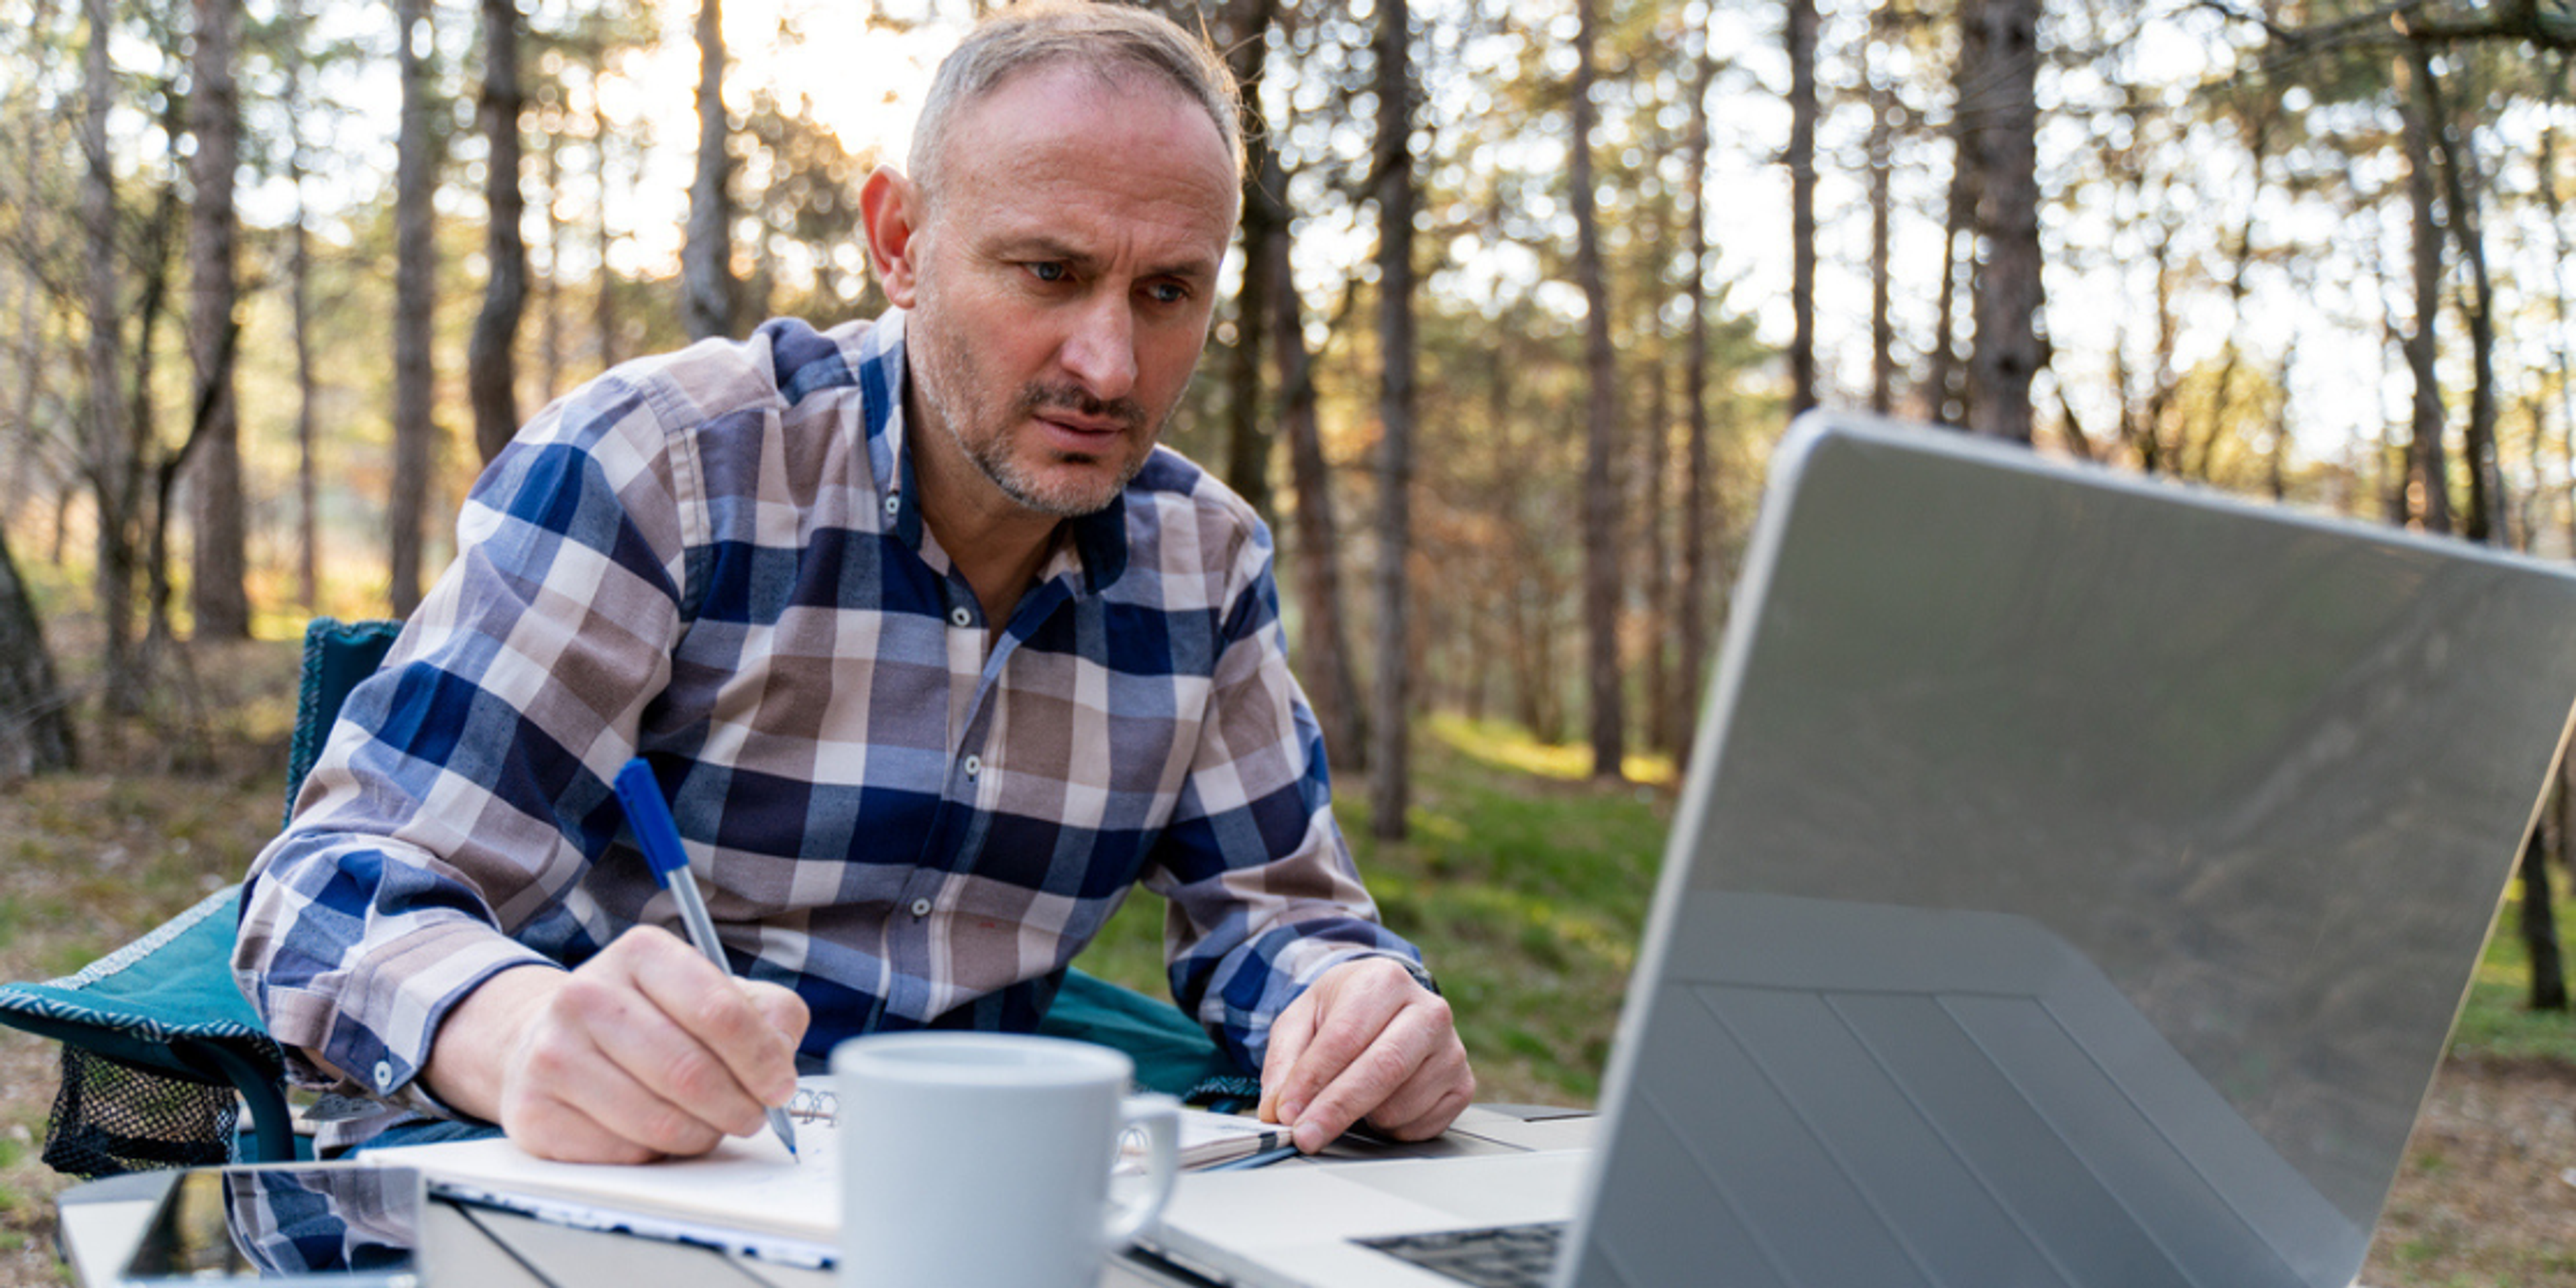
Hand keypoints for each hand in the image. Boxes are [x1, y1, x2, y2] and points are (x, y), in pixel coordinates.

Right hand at [423, 926, 808, 1162]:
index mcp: (641, 953)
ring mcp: (553, 1053)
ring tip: (708, 1125)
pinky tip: (656, 1134)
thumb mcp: (715, 994)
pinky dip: (655, 1155)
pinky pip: (621, 1153)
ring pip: (657, 1122)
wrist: (550, 1041)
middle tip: (751, 1117)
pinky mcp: (533, 1111)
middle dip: (738, 1107)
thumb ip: (768, 1015)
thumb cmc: (652, 1020)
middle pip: (689, 1073)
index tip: (780, 1087)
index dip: (762, 1059)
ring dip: (701, 1136)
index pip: (719, 1011)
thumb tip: (781, 1061)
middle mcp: (587, 994)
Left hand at [1256, 957, 1474, 1152]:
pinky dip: (1390, 1128)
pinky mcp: (1463, 1084)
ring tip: (1354, 1095)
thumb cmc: (1344, 1011)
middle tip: (1304, 1135)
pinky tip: (1382, 1103)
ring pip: (1399, 1105)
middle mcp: (1428, 1011)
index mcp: (1384, 981)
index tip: (1287, 1113)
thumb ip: (1284, 1062)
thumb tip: (1277, 1111)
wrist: (1388, 1005)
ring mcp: (1452, 1049)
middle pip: (1382, 1069)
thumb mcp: (1302, 1020)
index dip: (1312, 1080)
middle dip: (1337, 1109)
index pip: (1346, 1037)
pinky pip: (1420, 1125)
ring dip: (1364, 1117)